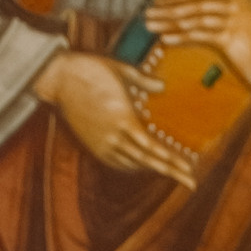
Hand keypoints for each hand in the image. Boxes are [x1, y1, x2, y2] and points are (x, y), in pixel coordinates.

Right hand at [34, 48, 195, 185]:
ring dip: (154, 169)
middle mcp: (115, 137)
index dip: (172, 161)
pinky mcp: (94, 147)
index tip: (189, 169)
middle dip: (172, 172)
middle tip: (191, 182)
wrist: (58, 78)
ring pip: (135, 165)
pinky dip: (135, 167)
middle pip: (149, 162)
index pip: (153, 148)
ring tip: (173, 171)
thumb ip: (142, 81)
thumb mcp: (120, 70)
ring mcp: (104, 144)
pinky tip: (146, 166)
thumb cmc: (90, 69)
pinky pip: (120, 164)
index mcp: (124, 119)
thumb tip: (162, 86)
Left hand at [144, 0, 250, 94]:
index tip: (157, 2)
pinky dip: (182, 38)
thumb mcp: (250, 5)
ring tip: (150, 26)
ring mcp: (233, 19)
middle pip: (194, 3)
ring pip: (195, 18)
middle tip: (147, 14)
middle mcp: (236, 1)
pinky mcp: (231, 38)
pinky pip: (201, 36)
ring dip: (170, 22)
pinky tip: (166, 40)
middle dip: (168, 9)